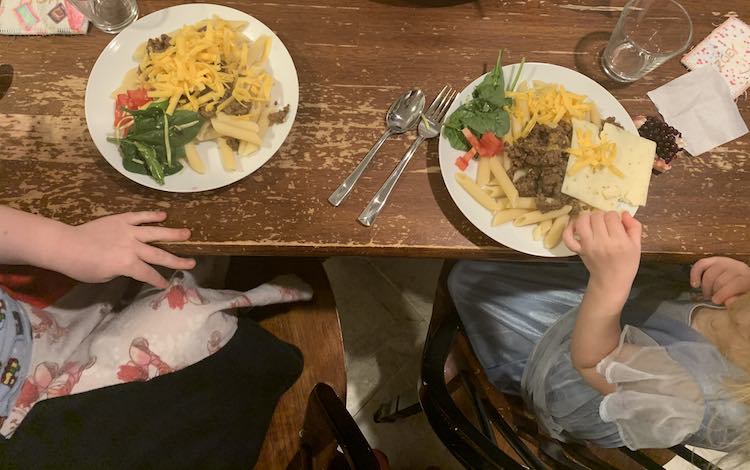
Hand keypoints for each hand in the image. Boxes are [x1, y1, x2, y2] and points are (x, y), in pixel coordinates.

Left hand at [57, 211, 194, 287]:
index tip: (166, 284)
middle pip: (159, 255)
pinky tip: (164, 215)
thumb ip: (121, 270)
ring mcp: (128, 231)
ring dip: (172, 233)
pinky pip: (139, 216)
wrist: (66, 246)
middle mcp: (133, 247)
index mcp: (129, 265)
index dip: (158, 281)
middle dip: (176, 260)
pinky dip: (152, 215)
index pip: (149, 274)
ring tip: (187, 233)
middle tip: (191, 263)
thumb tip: (128, 265)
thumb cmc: (82, 267)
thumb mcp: (105, 276)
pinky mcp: (121, 219)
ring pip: (155, 233)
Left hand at [563, 211, 641, 294]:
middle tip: (606, 223)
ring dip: (587, 218)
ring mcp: (588, 246)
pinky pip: (568, 237)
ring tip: (593, 223)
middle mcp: (602, 242)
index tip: (616, 222)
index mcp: (619, 241)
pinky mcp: (578, 250)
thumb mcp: (637, 246)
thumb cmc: (626, 264)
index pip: (611, 216)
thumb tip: (623, 213)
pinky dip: (569, 229)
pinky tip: (576, 226)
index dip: (614, 216)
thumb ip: (634, 227)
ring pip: (582, 222)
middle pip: (596, 216)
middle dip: (602, 216)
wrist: (611, 281)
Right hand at [690, 257, 749, 305]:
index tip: (715, 301)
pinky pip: (701, 264)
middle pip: (720, 280)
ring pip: (710, 273)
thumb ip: (738, 300)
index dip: (724, 294)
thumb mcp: (744, 299)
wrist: (743, 282)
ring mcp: (725, 262)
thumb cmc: (743, 292)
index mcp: (747, 278)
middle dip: (714, 292)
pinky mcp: (715, 260)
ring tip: (707, 294)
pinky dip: (695, 273)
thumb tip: (727, 302)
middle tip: (712, 299)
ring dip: (705, 287)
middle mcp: (737, 267)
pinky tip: (695, 284)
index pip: (736, 283)